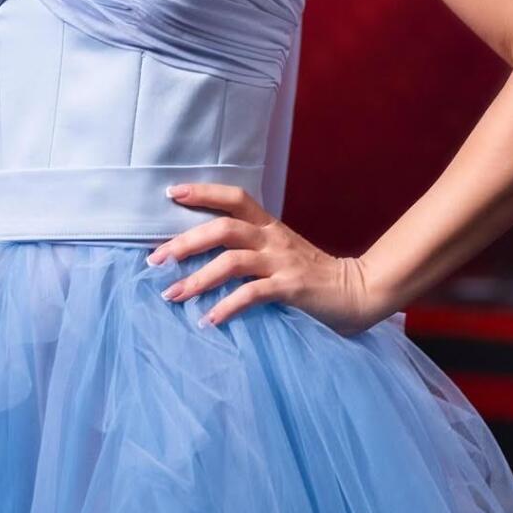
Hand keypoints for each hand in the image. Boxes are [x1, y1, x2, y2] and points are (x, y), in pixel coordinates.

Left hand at [148, 183, 385, 337]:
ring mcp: (282, 262)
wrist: (358, 292)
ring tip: (172, 295)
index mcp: (269, 225)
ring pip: (232, 261)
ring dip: (198, 278)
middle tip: (155, 259)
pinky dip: (227, 306)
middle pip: (223, 228)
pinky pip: (253, 294)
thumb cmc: (312, 274)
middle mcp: (273, 238)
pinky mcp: (292, 289)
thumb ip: (251, 248)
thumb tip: (203, 255)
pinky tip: (209, 320)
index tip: (171, 192)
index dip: (203, 192)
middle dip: (185, 242)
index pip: (234, 197)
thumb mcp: (280, 252)